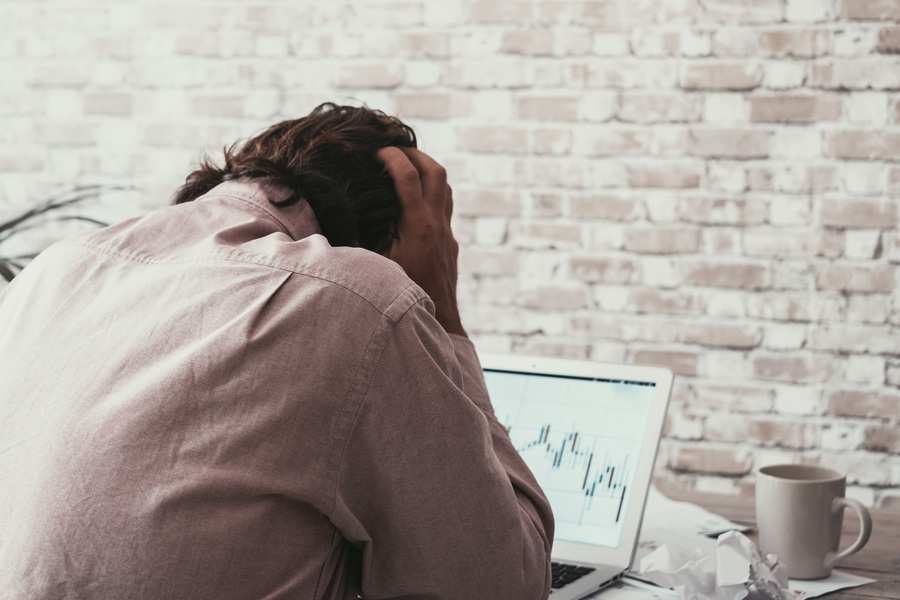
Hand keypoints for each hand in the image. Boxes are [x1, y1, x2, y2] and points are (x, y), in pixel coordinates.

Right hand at [376, 147, 465, 337]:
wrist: (440, 321)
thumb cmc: (404, 296)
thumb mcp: (377, 265)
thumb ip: (365, 238)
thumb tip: (345, 215)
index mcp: (417, 226)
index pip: (408, 176)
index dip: (391, 157)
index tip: (374, 152)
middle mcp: (437, 225)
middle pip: (436, 171)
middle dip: (415, 154)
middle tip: (393, 149)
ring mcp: (446, 232)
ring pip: (445, 187)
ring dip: (426, 170)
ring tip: (404, 166)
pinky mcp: (449, 242)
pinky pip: (444, 206)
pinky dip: (430, 192)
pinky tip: (412, 200)